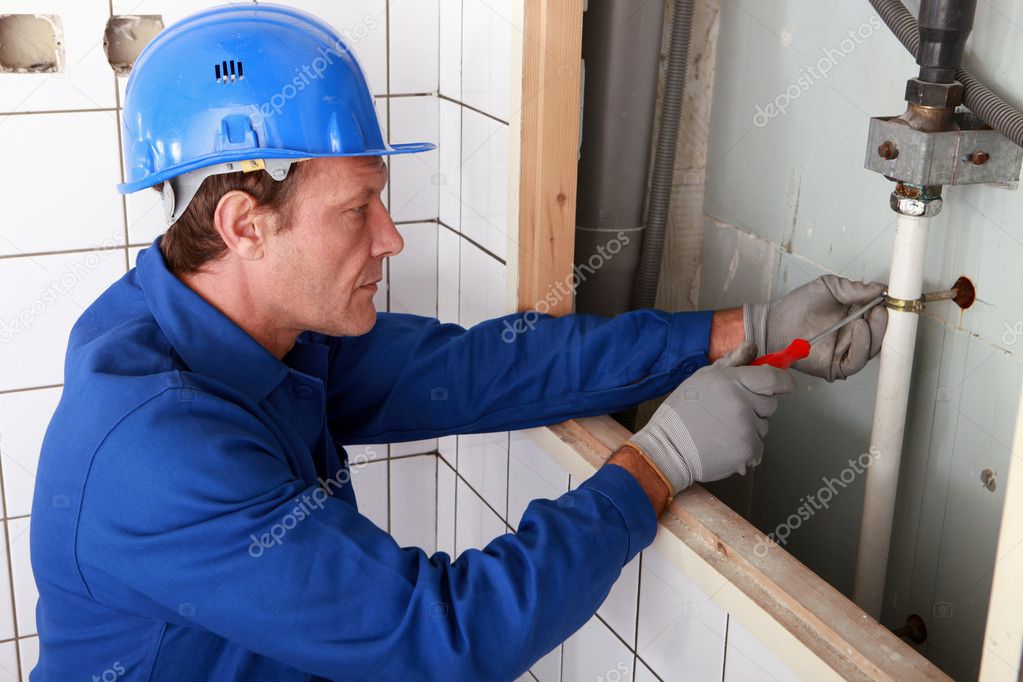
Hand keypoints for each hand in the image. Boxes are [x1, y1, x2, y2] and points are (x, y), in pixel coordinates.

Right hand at [628, 341, 794, 495]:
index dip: (783, 382)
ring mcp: (746, 427)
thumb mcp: (702, 378)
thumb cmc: (682, 413)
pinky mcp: (747, 449)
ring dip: (749, 430)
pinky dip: (745, 450)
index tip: (784, 385)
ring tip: (721, 431)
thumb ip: (731, 363)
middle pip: (770, 404)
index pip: (774, 378)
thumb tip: (751, 346)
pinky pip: (758, 448)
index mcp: (731, 380)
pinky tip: (724, 446)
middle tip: (730, 414)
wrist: (668, 448)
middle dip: (757, 408)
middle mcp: (741, 402)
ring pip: (763, 427)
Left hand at [744, 275, 886, 380]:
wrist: (776, 321)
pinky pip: (856, 361)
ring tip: (867, 318)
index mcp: (856, 317)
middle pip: (880, 334)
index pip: (879, 316)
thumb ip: (853, 288)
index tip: (889, 297)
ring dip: (875, 332)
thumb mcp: (829, 286)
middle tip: (881, 308)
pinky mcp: (837, 366)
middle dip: (883, 321)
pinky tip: (858, 328)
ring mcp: (846, 351)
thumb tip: (878, 288)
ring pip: (872, 348)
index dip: (887, 308)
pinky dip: (862, 345)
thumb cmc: (799, 305)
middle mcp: (854, 336)